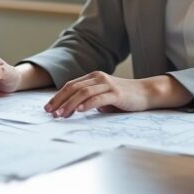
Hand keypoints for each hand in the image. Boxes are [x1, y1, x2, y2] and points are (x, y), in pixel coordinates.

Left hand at [43, 72, 191, 117]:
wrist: (146, 93)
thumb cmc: (123, 98)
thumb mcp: (102, 97)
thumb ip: (89, 99)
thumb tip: (71, 109)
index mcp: (93, 78)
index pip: (70, 85)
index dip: (58, 96)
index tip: (48, 108)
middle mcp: (98, 78)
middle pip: (73, 88)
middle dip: (59, 100)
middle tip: (50, 112)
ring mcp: (107, 84)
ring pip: (83, 92)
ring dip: (70, 104)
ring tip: (61, 115)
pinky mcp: (116, 93)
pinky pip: (98, 98)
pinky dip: (87, 104)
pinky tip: (80, 111)